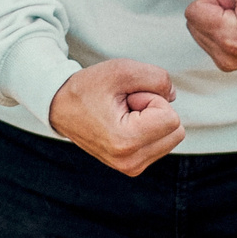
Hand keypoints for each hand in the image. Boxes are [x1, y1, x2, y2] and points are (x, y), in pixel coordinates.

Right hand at [48, 59, 184, 175]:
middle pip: (176, 130)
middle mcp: (130, 162)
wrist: (60, 107)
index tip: (126, 98)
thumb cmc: (87, 88)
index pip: (171, 117)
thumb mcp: (122, 70)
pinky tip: (124, 124)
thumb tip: (174, 97)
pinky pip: (162, 143)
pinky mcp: (133, 167)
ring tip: (123, 114)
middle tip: (125, 105)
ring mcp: (131, 168)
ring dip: (152, 120)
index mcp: (126, 142)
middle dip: (155, 111)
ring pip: (171, 137)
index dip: (151, 99)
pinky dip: (149, 129)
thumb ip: (158, 77)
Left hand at [185, 0, 236, 71]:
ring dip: (216, 16)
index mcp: (230, 40)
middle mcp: (227, 58)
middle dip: (213, 8)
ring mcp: (228, 63)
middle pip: (193, 20)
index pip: (193, 10)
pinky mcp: (228, 62)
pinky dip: (219, 25)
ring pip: (198, 28)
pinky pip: (206, 35)